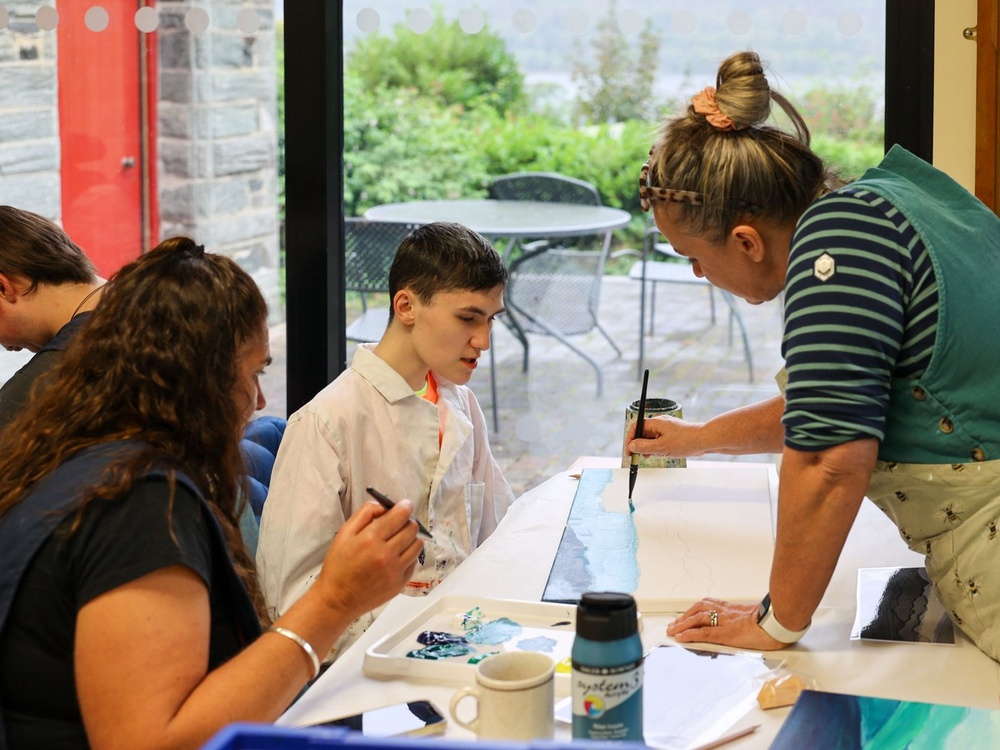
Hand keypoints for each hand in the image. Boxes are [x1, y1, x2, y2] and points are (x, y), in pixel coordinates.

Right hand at [312, 499, 422, 619]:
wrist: (337, 599)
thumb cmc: (338, 565)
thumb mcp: (344, 533)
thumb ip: (365, 513)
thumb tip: (385, 506)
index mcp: (371, 539)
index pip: (400, 515)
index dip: (405, 507)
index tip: (405, 506)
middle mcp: (386, 554)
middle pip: (412, 528)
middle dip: (407, 522)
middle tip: (399, 524)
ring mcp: (395, 570)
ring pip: (417, 544)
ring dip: (411, 538)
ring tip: (398, 540)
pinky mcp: (400, 583)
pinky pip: (414, 562)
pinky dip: (408, 555)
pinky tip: (396, 557)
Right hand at [627, 415, 705, 458]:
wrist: (704, 440)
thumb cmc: (685, 441)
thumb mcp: (661, 447)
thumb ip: (644, 446)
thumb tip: (632, 446)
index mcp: (655, 422)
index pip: (635, 427)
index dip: (630, 439)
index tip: (629, 451)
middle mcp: (659, 422)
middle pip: (642, 432)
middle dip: (640, 445)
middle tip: (640, 456)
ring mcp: (666, 428)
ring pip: (651, 437)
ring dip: (649, 447)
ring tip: (655, 455)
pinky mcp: (672, 433)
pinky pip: (660, 439)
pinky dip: (658, 447)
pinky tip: (663, 453)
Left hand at [666, 598, 787, 650]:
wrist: (779, 622)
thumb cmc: (774, 620)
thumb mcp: (760, 615)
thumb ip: (752, 617)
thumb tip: (756, 621)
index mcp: (734, 608)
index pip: (709, 605)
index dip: (695, 610)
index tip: (688, 615)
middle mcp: (726, 612)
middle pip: (699, 610)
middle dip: (684, 617)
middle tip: (674, 624)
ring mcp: (724, 622)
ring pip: (697, 620)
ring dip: (682, 625)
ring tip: (673, 631)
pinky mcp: (725, 634)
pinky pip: (703, 633)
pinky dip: (689, 634)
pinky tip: (681, 638)